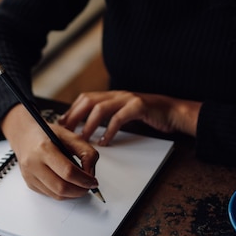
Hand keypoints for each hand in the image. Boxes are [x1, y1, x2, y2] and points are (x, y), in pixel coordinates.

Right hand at [0, 104, 99, 199]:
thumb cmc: (47, 135)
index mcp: (44, 149)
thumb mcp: (71, 136)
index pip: (68, 172)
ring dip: (73, 194)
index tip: (93, 181)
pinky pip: (51, 195)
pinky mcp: (30, 184)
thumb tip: (91, 175)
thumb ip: (87, 153)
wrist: (24, 136)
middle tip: (89, 186)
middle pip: (61, 188)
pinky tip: (68, 184)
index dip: (84, 180)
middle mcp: (33, 164)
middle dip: (80, 190)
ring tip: (80, 185)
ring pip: (57, 195)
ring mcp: (30, 176)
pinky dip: (63, 193)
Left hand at [58, 91, 200, 144]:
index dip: (71, 110)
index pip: (85, 98)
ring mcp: (128, 99)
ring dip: (89, 125)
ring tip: (82, 139)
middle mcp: (117, 94)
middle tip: (66, 132)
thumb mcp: (125, 113)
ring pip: (101, 109)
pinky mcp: (139, 106)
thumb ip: (108, 117)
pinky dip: (109, 131)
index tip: (61, 124)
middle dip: (75, 116)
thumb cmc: (149, 115)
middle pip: (88, 100)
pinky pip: (119, 118)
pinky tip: (104, 141)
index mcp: (112, 95)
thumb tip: (88, 130)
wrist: (174, 111)